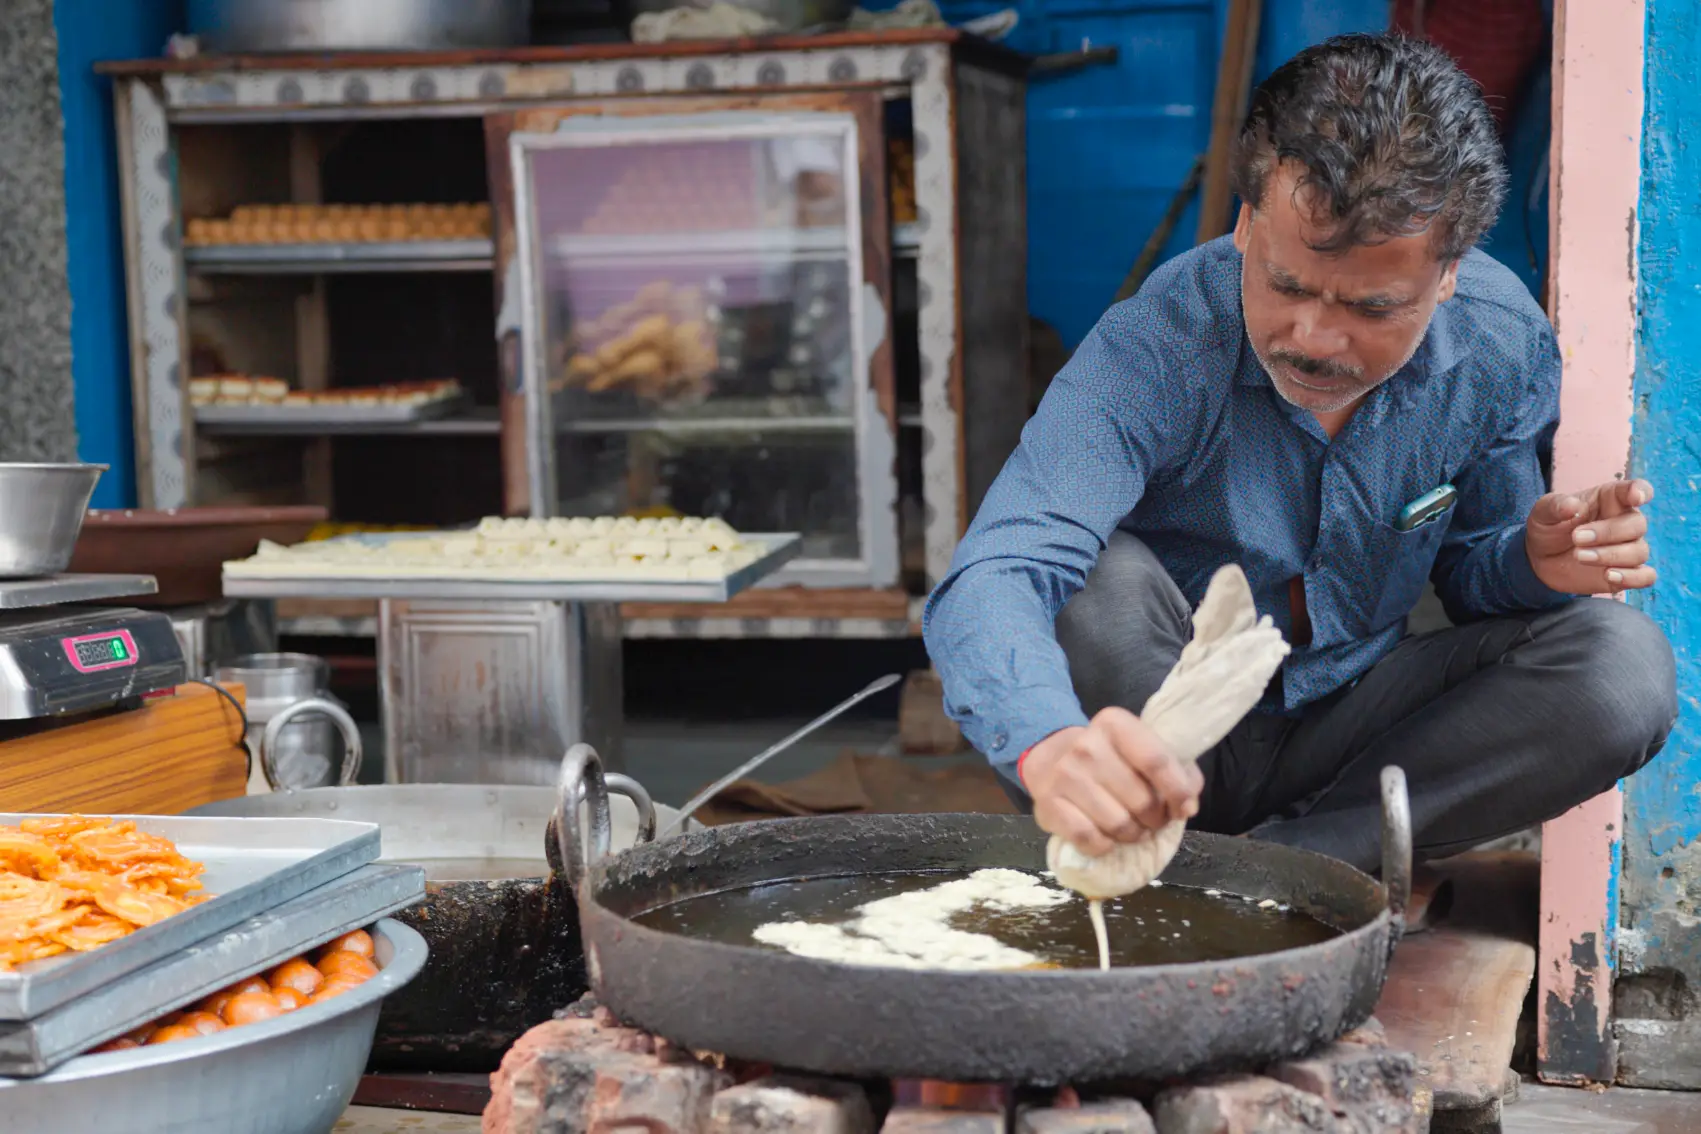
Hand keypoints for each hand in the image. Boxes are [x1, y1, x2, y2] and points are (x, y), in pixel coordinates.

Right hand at [1022, 707, 1202, 856]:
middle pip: (1142, 801)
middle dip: (1156, 819)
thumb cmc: (1108, 759)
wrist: (1050, 761)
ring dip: (1133, 835)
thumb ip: (1176, 770)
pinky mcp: (1048, 805)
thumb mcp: (1141, 749)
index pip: (1157, 761)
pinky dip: (1105, 846)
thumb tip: (1187, 805)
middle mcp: (1087, 746)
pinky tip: (1106, 836)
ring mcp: (1065, 776)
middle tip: (1152, 819)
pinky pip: (1092, 840)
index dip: (1178, 792)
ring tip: (1132, 828)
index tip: (1184, 808)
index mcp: (1115, 724)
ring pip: (1119, 825)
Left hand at [1526, 479, 1655, 594]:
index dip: (1640, 491)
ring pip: (1639, 551)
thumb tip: (1573, 505)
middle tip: (1576, 538)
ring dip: (1611, 555)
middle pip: (1637, 525)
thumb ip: (1557, 506)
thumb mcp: (1544, 512)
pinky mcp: (1626, 572)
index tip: (1635, 497)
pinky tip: (1609, 576)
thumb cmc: (1548, 527)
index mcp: (1610, 499)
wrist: (1540, 558)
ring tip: (1579, 556)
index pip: (1636, 490)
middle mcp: (1625, 522)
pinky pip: (1645, 576)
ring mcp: (1627, 548)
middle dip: (1608, 532)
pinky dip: (1633, 578)